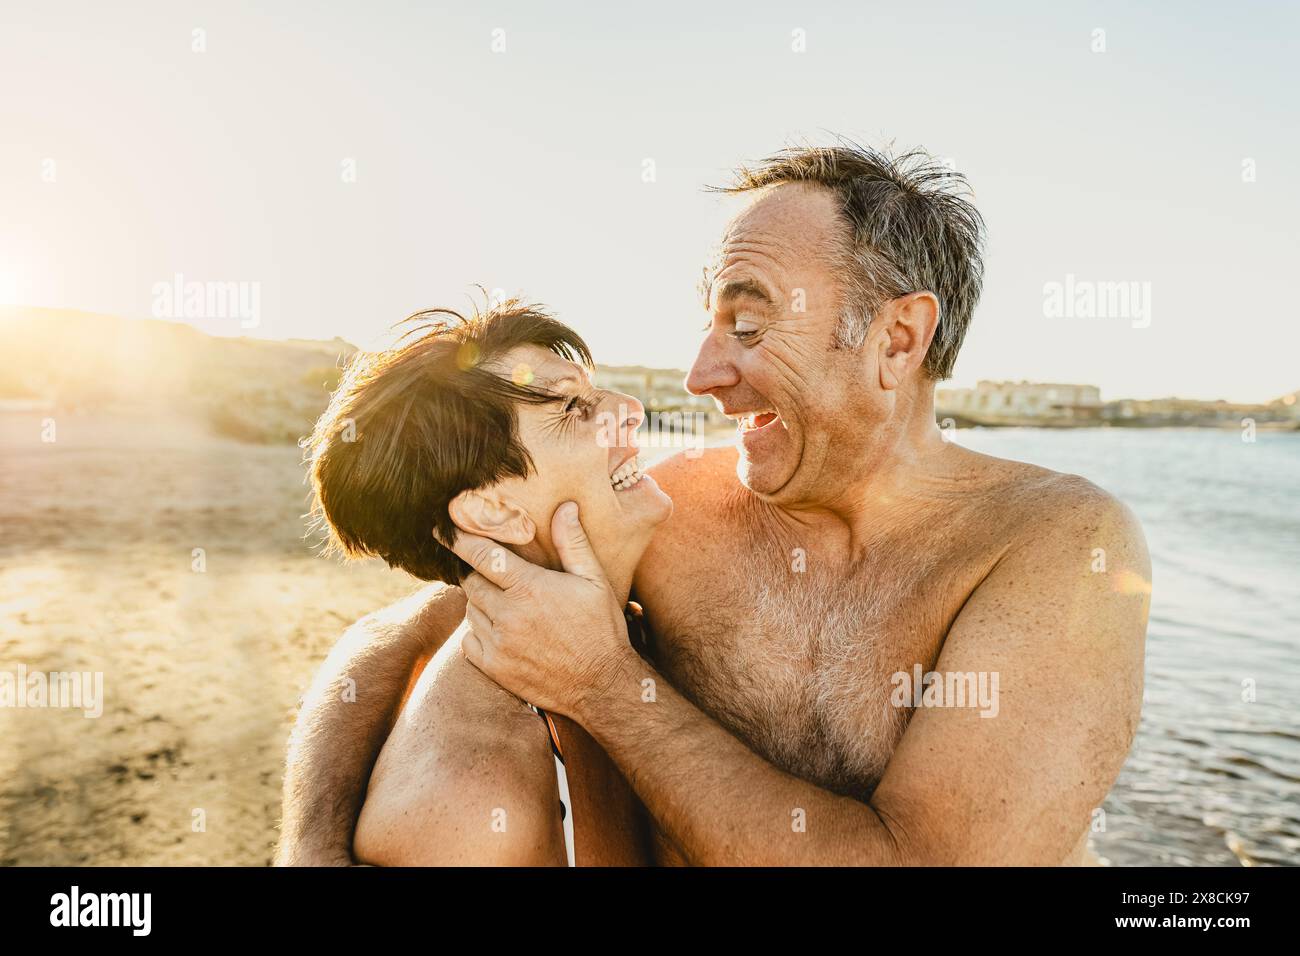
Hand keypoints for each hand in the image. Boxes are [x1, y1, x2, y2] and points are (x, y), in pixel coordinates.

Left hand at [446, 501, 634, 717]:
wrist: (601, 686)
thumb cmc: (601, 629)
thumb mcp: (594, 581)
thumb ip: (573, 543)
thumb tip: (564, 507)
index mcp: (530, 588)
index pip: (483, 555)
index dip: (461, 540)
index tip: (444, 529)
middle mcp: (508, 615)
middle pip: (471, 582)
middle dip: (479, 574)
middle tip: (496, 575)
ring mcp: (498, 644)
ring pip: (470, 610)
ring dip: (481, 603)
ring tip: (507, 604)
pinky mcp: (494, 668)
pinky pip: (468, 640)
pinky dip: (477, 631)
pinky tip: (501, 630)